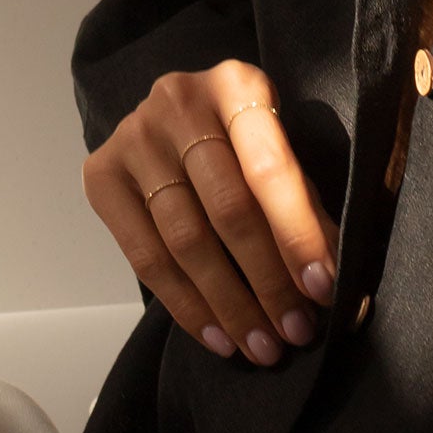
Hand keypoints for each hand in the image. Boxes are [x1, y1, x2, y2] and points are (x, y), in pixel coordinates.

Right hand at [82, 59, 337, 365]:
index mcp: (237, 86)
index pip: (269, 168)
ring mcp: (132, 138)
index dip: (297, 234)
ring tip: (261, 346)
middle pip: (226, 209)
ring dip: (229, 304)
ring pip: (185, 240)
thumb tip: (332, 284)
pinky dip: (186, 306)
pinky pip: (144, 257)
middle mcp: (178, 103)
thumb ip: (306, 207)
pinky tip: (217, 337)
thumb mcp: (281, 155)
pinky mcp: (100, 175)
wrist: (175, 117)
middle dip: (267, 281)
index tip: (322, 289)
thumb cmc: (243, 142)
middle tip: (294, 332)